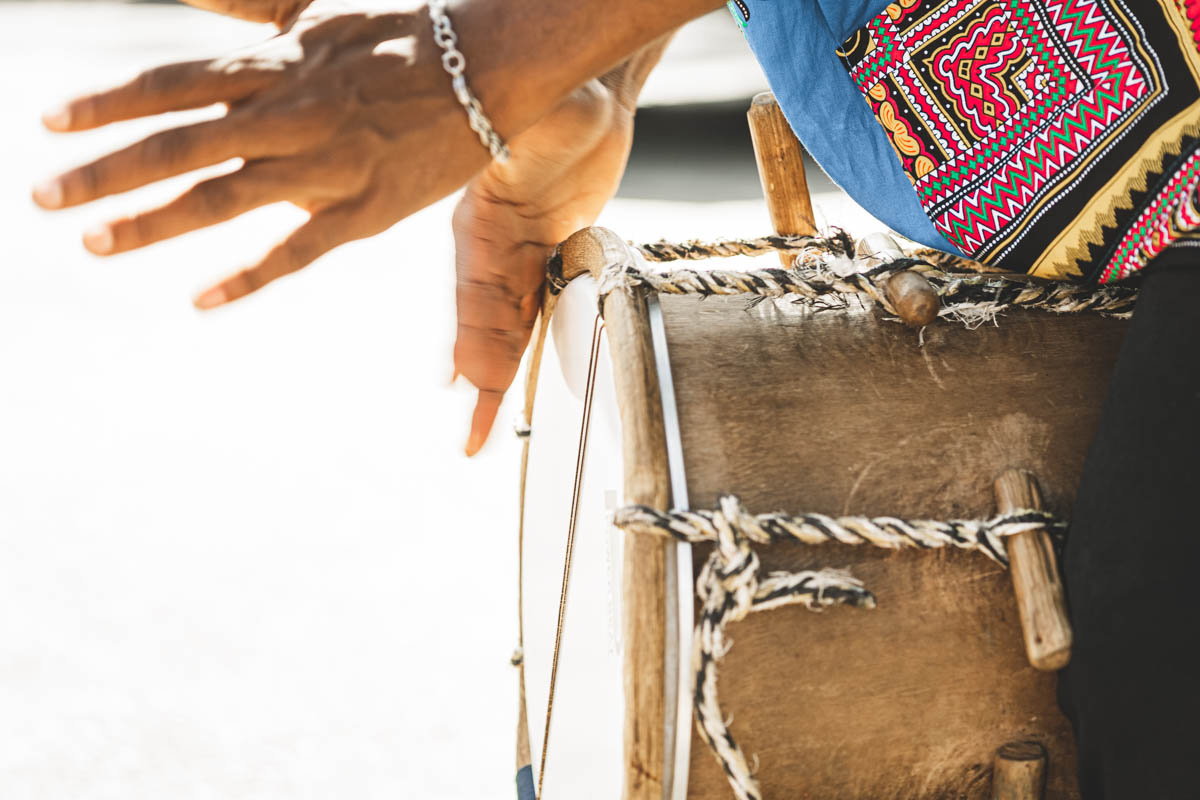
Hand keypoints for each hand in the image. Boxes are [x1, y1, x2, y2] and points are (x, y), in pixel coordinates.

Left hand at [33, 1, 494, 308]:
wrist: (486, 72)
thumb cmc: (400, 35)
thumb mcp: (315, 9)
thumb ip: (245, 3)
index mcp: (275, 64)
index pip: (171, 84)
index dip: (107, 104)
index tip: (49, 123)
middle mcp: (289, 115)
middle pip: (180, 144)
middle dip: (105, 171)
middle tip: (43, 198)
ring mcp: (326, 168)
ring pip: (224, 198)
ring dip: (153, 222)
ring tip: (95, 243)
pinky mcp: (364, 212)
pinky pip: (297, 250)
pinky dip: (247, 276)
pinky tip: (200, 299)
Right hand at [452, 80, 637, 455]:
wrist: (586, 95)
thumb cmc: (561, 99)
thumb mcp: (540, 119)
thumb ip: (523, 145)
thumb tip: (511, 152)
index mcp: (482, 224)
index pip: (476, 295)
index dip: (472, 342)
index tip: (465, 385)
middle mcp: (491, 248)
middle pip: (485, 325)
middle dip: (482, 380)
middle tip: (476, 439)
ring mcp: (516, 256)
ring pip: (504, 328)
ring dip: (496, 377)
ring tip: (482, 430)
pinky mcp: (547, 256)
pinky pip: (530, 312)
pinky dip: (515, 350)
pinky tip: (497, 378)